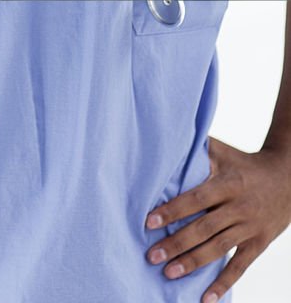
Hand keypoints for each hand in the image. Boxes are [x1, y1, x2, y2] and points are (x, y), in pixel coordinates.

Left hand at [145, 137, 290, 301]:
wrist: (288, 177)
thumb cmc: (245, 163)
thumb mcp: (224, 152)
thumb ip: (199, 149)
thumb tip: (169, 140)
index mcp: (228, 183)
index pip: (196, 199)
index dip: (173, 210)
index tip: (149, 222)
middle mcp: (238, 207)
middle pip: (204, 228)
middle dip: (177, 243)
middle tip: (151, 255)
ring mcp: (249, 227)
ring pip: (218, 248)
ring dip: (193, 263)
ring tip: (168, 273)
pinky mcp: (258, 243)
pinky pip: (240, 266)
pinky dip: (224, 283)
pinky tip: (207, 299)